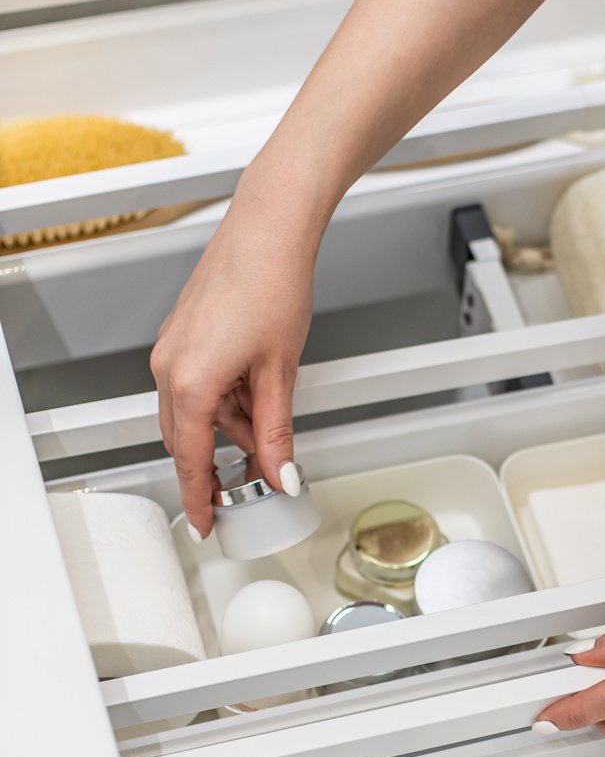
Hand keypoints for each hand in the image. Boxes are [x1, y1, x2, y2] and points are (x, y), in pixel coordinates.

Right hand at [150, 198, 316, 536]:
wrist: (268, 231)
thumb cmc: (273, 285)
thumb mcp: (281, 374)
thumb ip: (276, 433)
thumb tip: (281, 473)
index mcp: (190, 382)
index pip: (189, 459)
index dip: (199, 498)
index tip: (206, 525)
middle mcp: (169, 366)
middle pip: (184, 439)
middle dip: (212, 467)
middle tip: (242, 490)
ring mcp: (172, 349)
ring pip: (192, 413)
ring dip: (226, 430)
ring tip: (267, 434)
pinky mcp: (181, 336)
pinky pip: (195, 386)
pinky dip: (222, 402)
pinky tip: (254, 399)